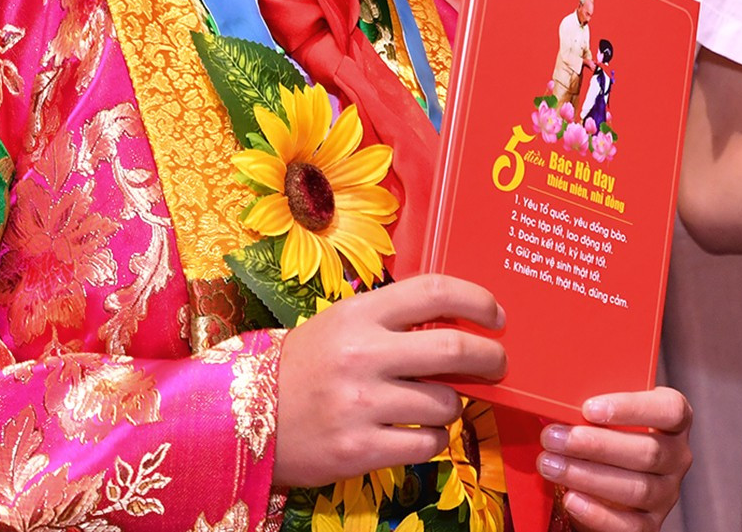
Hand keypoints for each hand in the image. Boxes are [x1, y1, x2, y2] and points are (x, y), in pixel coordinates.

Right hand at [272, 274, 506, 488]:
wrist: (244, 418)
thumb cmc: (305, 367)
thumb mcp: (343, 325)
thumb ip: (395, 321)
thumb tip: (463, 327)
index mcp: (359, 314)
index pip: (435, 291)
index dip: (478, 300)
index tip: (497, 316)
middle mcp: (362, 355)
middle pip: (454, 349)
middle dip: (490, 358)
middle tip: (497, 365)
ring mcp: (361, 405)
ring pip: (446, 403)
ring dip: (452, 406)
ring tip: (433, 404)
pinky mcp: (359, 450)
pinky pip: (428, 445)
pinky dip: (433, 440)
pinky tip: (417, 433)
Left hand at [539, 387, 691, 531]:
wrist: (606, 489)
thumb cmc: (606, 440)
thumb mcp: (607, 418)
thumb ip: (595, 409)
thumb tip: (558, 399)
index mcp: (674, 422)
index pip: (671, 409)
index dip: (632, 407)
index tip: (588, 408)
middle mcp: (677, 458)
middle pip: (648, 451)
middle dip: (596, 445)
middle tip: (554, 437)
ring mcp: (666, 494)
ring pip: (636, 488)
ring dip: (587, 476)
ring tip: (550, 464)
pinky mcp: (650, 526)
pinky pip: (628, 525)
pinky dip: (597, 513)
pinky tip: (571, 498)